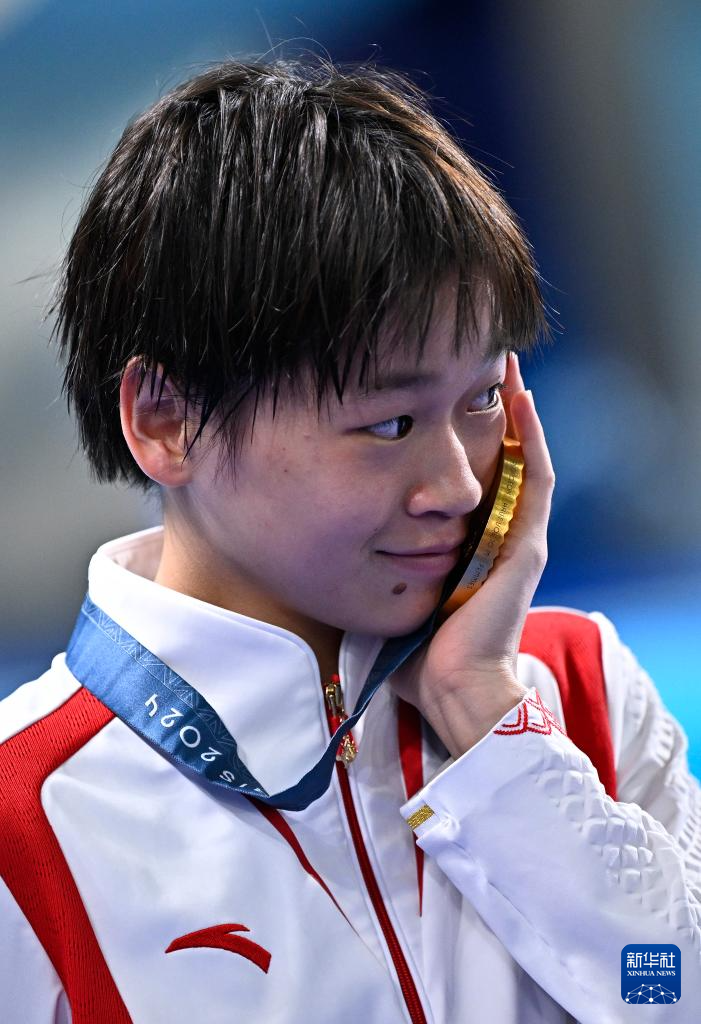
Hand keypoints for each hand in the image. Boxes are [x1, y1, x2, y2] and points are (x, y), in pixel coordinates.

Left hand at [389, 352, 554, 756]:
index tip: (438, 394)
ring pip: (522, 459)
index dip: (462, 436)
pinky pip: (534, 480)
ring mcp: (518, 539)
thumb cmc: (415, 653)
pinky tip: (519, 397)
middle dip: (488, 412)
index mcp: (469, 547)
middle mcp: (499, 537)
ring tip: (502, 364)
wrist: (451, 690)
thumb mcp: (385, 593)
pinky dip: (529, 438)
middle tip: (476, 363)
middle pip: (499, 460)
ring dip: (516, 412)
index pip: (470, 479)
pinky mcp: (527, 546)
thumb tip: (314, 540)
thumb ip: (364, 566)